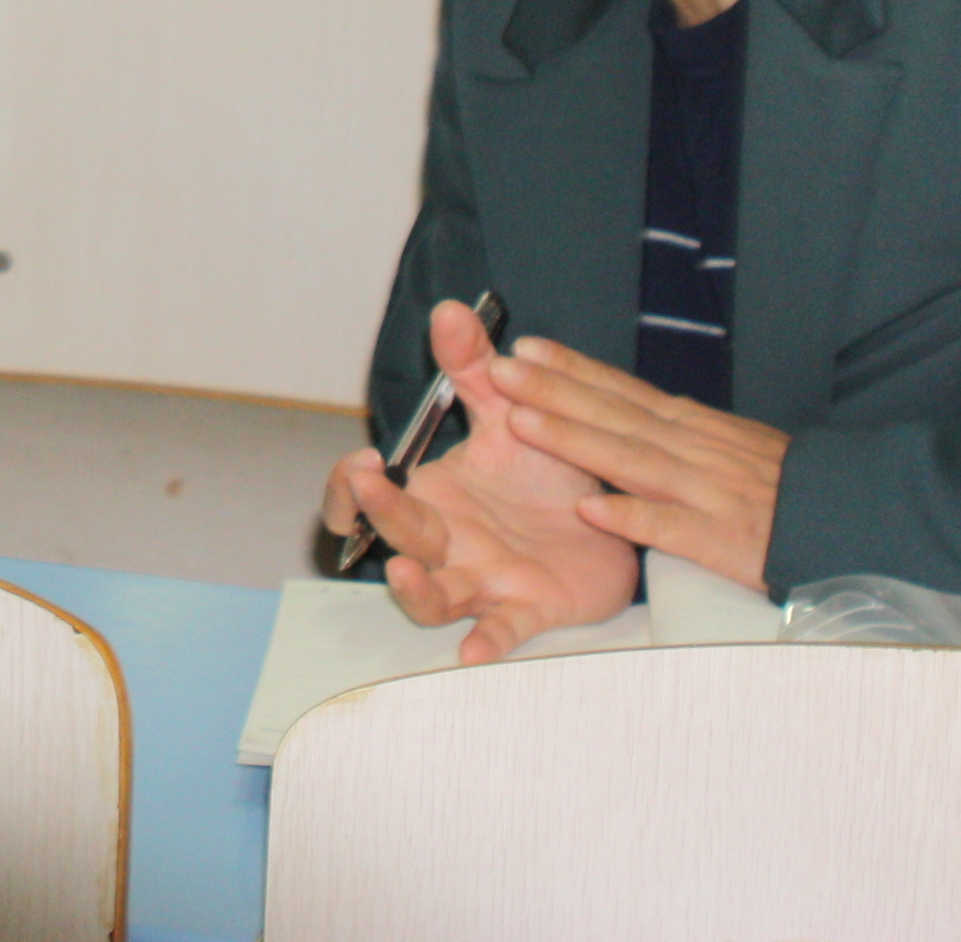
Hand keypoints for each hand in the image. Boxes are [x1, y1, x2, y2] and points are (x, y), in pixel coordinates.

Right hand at [320, 299, 637, 662]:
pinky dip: (484, 640)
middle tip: (369, 481)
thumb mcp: (512, 411)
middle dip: (378, 511)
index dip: (348, 489)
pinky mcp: (527, 607)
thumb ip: (476, 366)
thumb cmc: (548, 472)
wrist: (612, 516)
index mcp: (433, 495)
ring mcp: (483, 579)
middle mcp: (448, 542)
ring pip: (435, 594)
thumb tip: (450, 309)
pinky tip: (472, 652)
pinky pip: (500, 630)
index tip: (357, 463)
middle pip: (398, 534)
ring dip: (415, 589)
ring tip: (405, 575)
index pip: (364, 499)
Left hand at [479, 330, 788, 598]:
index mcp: (691, 426)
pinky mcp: (720, 539)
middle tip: (499, 369)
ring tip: (522, 422)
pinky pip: (670, 528)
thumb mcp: (727, 442)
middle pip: (612, 415)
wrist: (846, 519)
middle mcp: (691, 448)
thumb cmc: (781, 486)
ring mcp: (703, 491)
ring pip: (630, 460)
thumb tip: (623, 407)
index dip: (572, 368)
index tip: (524, 346)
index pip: (621, 390)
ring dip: (575, 440)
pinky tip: (592, 511)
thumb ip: (674, 429)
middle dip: (553, 391)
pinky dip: (632, 518)